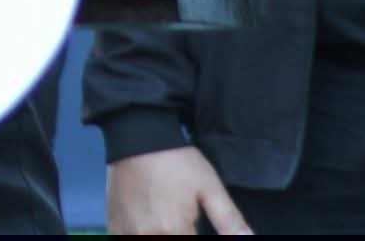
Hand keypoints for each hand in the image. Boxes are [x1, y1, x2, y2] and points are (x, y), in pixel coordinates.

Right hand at [107, 145, 250, 234]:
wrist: (137, 135)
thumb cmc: (176, 160)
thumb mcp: (209, 186)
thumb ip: (229, 220)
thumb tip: (250, 239)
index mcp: (174, 232)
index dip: (195, 237)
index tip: (194, 226)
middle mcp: (147, 237)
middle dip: (179, 234)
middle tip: (183, 222)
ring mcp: (126, 233)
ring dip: (160, 236)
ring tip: (168, 219)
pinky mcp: (113, 226)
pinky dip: (140, 236)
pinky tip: (148, 224)